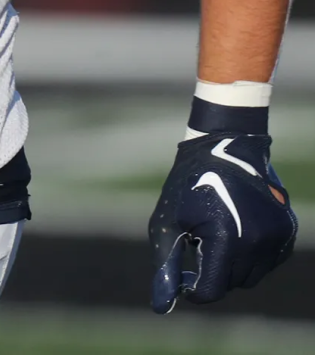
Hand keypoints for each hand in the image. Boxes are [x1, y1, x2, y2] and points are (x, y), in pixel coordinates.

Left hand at [149, 132, 296, 312]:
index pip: (211, 289)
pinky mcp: (286, 231)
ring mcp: (275, 237)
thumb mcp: (168, 220)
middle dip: (212, 271)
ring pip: (249, 276)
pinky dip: (250, 254)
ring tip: (217, 232)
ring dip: (231, 265)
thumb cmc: (189, 181)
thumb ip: (165, 264)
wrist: (224, 144)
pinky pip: (266, 261)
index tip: (184, 276)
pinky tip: (236, 227)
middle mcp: (256, 241)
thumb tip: (161, 303)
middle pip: (230, 283)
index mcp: (225, 238)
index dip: (193, 288)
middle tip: (198, 243)